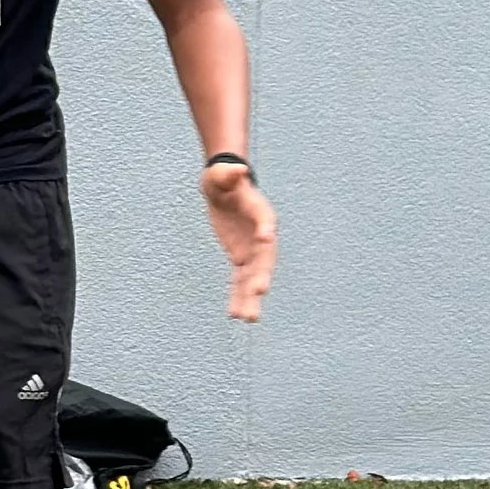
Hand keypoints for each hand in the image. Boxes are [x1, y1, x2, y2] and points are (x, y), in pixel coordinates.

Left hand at [202, 158, 276, 320]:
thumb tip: (236, 169)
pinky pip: (239, 282)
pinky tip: (235, 315)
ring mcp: (252, 250)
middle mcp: (261, 236)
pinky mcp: (241, 260)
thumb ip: (229, 174)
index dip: (266, 229)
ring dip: (250, 298)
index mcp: (260, 212)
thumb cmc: (225, 180)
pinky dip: (237, 297)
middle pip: (263, 258)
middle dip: (261, 275)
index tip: (266, 238)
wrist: (224, 189)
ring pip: (253, 278)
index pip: (265, 221)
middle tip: (259, 292)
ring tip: (248, 319)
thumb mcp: (223, 174)